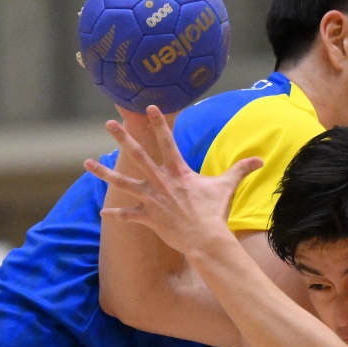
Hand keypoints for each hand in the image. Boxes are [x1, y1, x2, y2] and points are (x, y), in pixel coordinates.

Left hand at [92, 104, 257, 255]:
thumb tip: (261, 160)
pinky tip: (102, 213)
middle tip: (108, 123)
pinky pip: (128, 216)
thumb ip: (240, 170)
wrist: (206, 239)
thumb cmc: (215, 213)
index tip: (147, 107)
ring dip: (104, 173)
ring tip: (86, 163)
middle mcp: (161, 182)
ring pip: (122, 183)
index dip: (157, 123)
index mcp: (178, 172)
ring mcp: (152, 199)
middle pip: (137, 155)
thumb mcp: (227, 187)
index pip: (166, 142)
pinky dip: (116, 215)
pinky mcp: (148, 217)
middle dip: (122, 138)